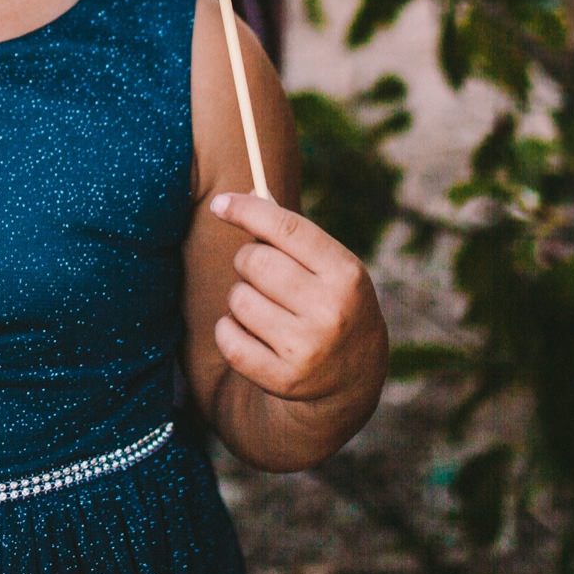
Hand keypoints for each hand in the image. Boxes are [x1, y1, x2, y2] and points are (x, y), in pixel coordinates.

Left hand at [208, 192, 386, 406]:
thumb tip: (243, 195)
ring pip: (238, 298)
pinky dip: (228, 330)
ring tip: (264, 309)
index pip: (287, 228)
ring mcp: (307, 347)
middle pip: (254, 261)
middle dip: (248, 262)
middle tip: (261, 274)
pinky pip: (228, 338)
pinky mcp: (283, 379)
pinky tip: (249, 333)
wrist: (354, 376)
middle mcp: (331, 310)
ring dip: (240, 298)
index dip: (248, 210)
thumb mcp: (330, 267)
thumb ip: (291, 233)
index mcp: (346, 274)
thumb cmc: (331, 302)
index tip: (219, 203)